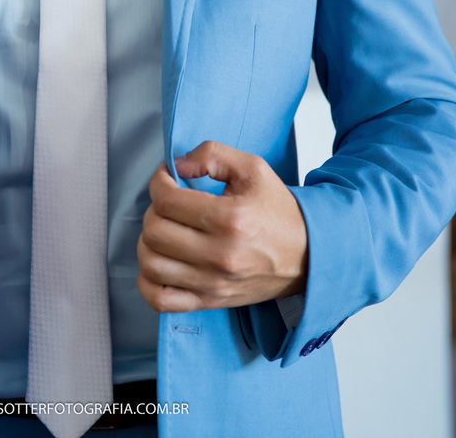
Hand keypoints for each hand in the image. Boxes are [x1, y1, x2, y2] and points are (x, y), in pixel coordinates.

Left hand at [136, 141, 307, 311]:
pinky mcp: (209, 301)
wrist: (308, 256)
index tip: (167, 178)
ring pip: (151, 263)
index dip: (158, 182)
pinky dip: (147, 281)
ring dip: (148, 242)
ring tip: (165, 230)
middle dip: (153, 210)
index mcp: (231, 219)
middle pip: (155, 231)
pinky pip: (160, 299)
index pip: (167, 200)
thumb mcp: (253, 169)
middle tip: (169, 203)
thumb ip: (213, 155)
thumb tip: (177, 165)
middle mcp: (220, 255)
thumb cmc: (279, 212)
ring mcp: (213, 282)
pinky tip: (160, 262)